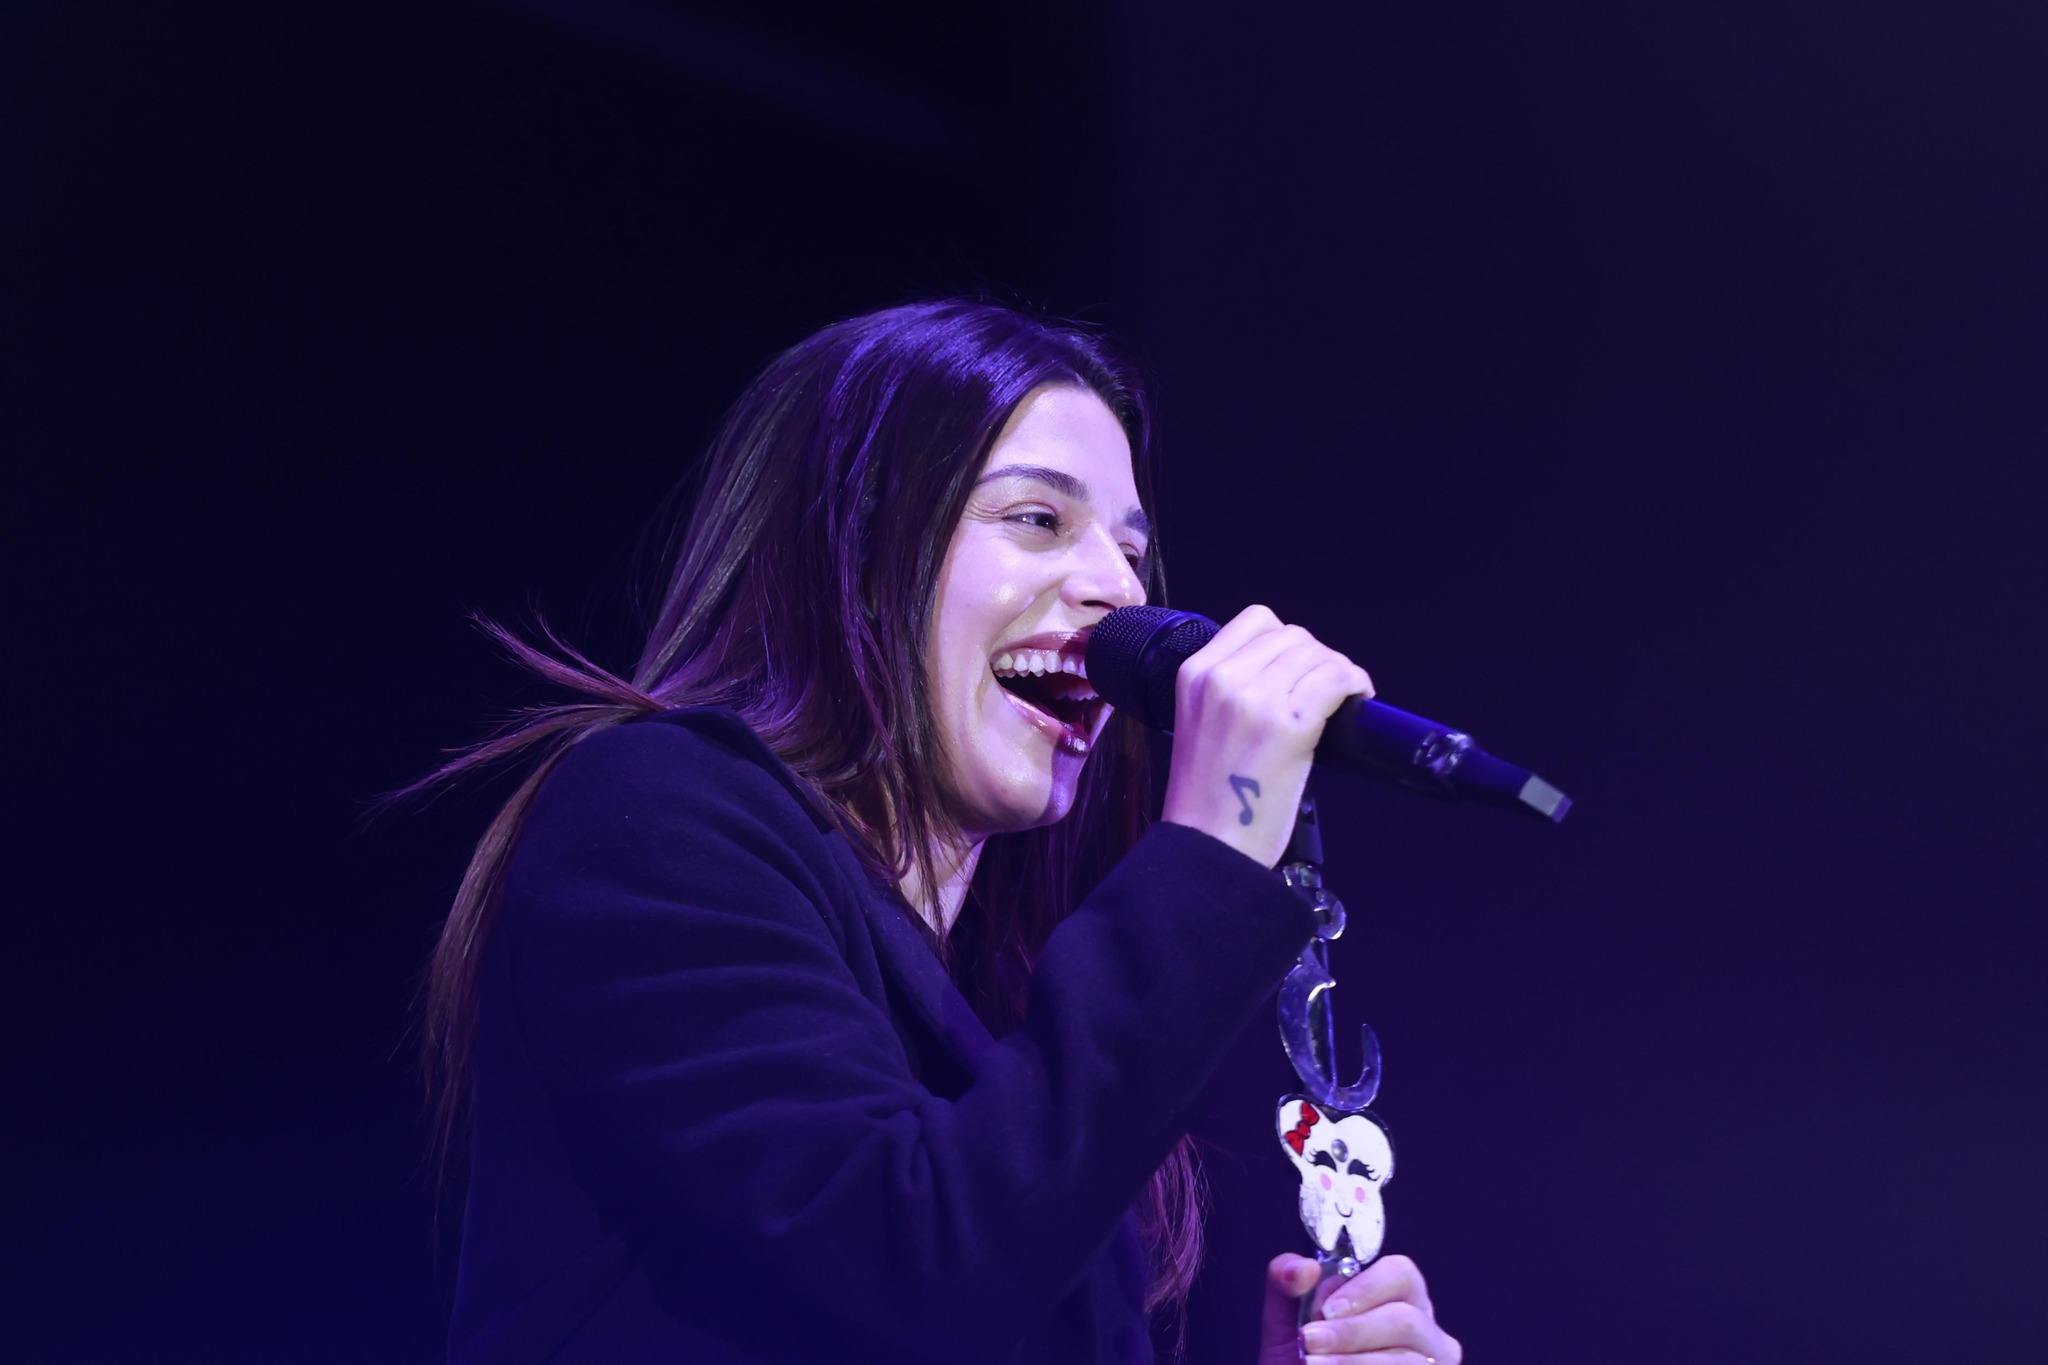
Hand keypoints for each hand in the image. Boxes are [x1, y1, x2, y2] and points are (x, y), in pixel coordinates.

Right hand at [1158, 605, 1372, 867]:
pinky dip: (1355, 682)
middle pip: (1293, 635)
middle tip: (1326, 690)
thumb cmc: (1208, 797)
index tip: (1299, 669)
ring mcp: (1255, 699)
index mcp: (1194, 674)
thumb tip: (1289, 671)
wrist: (1208, 847)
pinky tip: (1359, 699)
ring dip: (1339, 671)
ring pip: (1317, 653)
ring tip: (1343, 697)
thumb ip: (1231, 689)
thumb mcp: (1200, 723)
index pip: (1257, 620)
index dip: (1288, 641)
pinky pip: (1336, 678)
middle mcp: (1222, 678)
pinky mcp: (1289, 725)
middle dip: (1317, 658)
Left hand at [1257, 1253, 1461, 1364]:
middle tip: (1310, 1340)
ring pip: (1404, 1360)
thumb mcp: (1287, 1317)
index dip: (1365, 1287)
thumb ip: (1287, 1281)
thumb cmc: (1303, 1358)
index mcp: (1399, 1297)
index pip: (1400, 1273)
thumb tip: (1304, 1267)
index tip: (1328, 1308)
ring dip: (1351, 1362)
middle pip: (1404, 1319)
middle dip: (1351, 1331)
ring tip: (1312, 1364)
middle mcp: (1425, 1330)